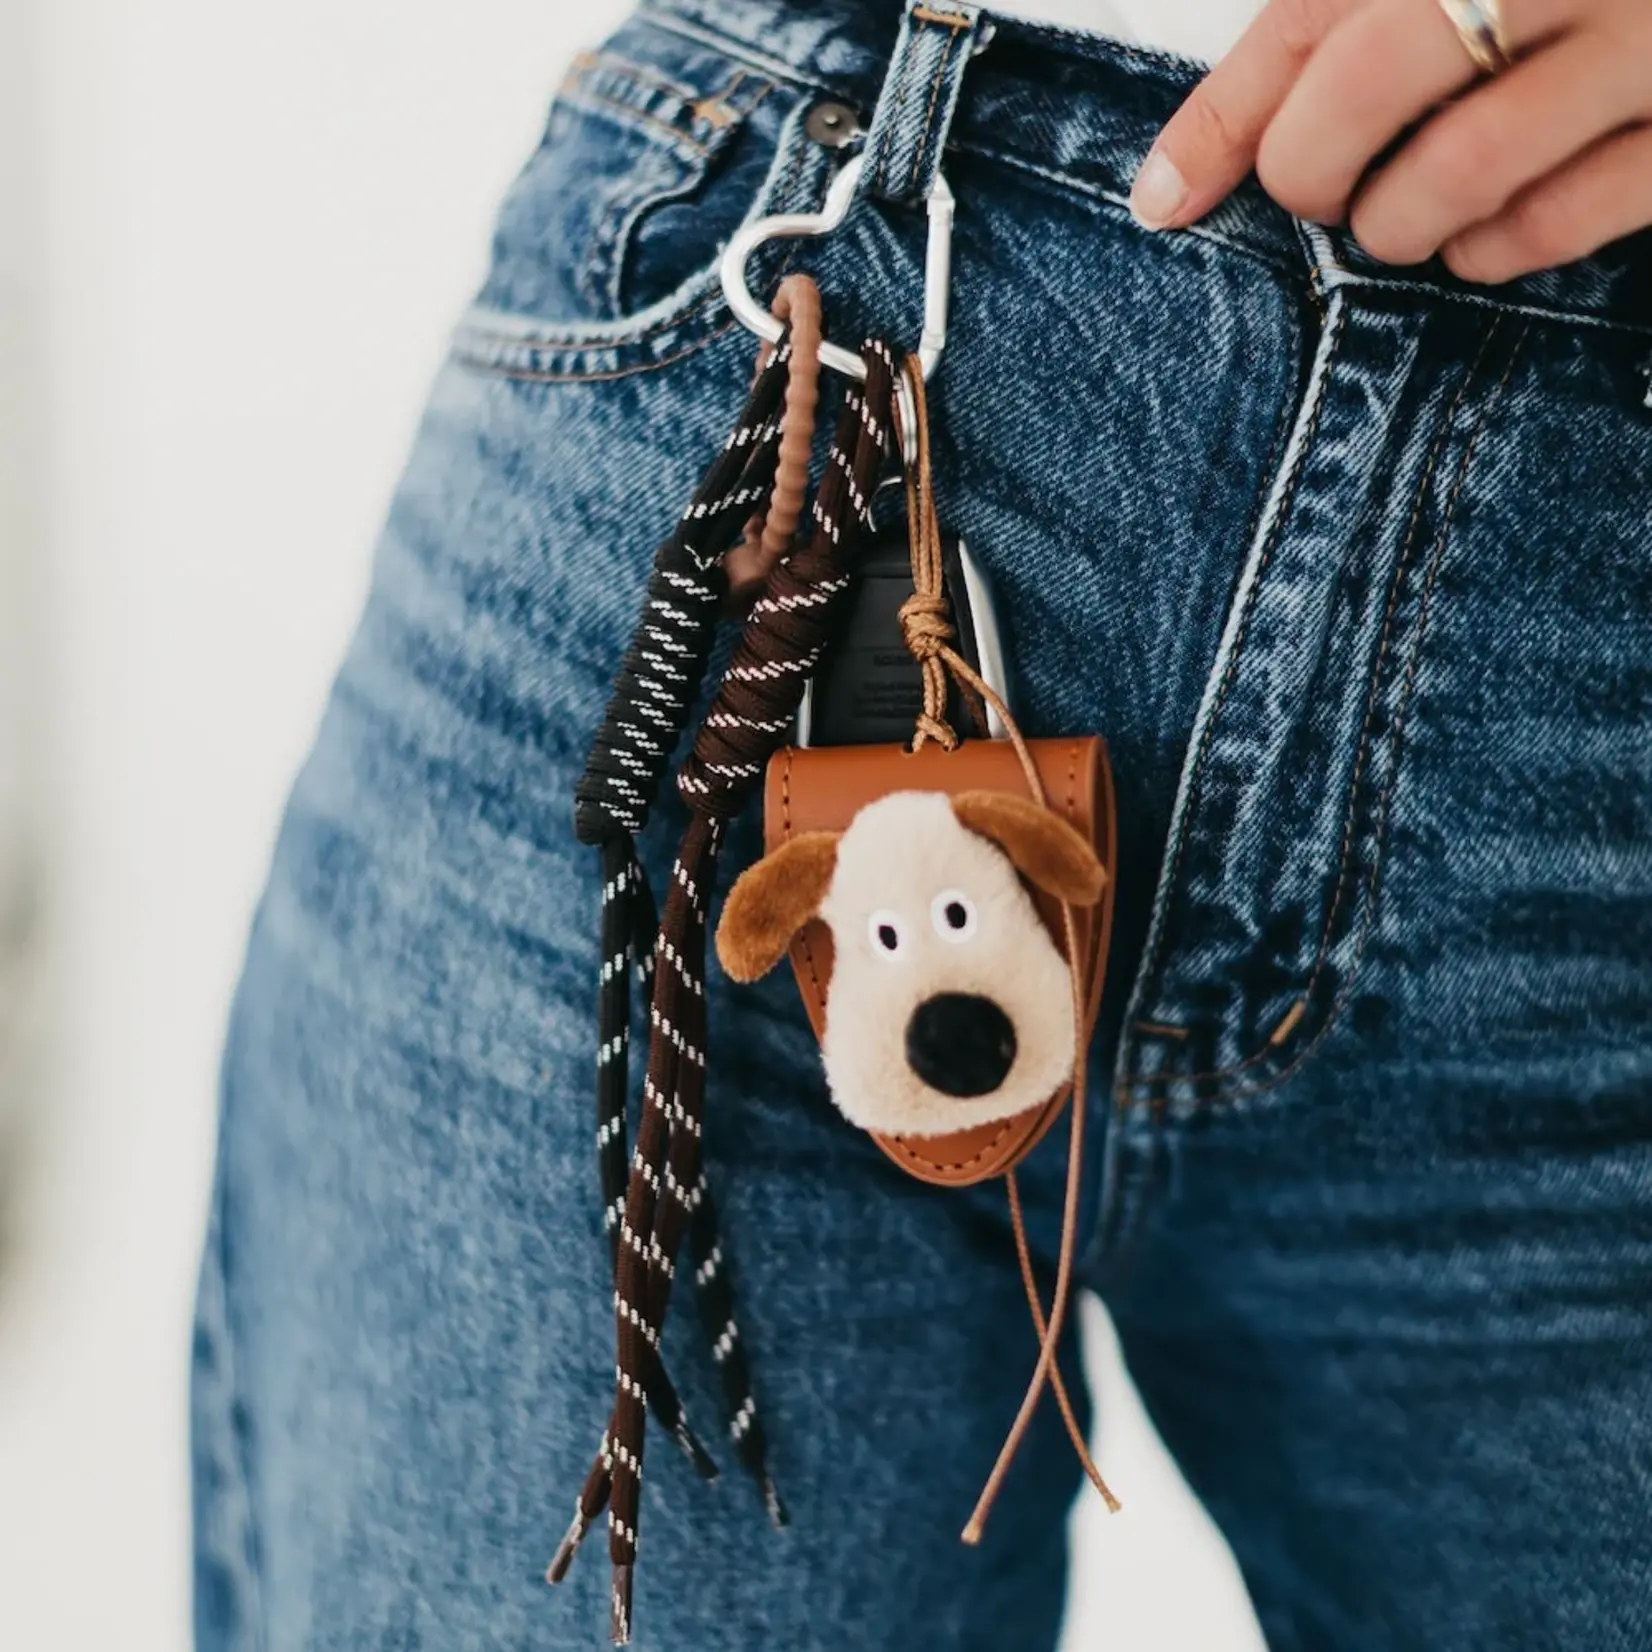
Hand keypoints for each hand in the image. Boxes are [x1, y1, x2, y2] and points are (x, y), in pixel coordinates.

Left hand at [1129, 0, 1651, 282]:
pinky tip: (1480, 235)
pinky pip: (1550, 226)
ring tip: (1405, 213)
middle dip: (1313, 173)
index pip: (1309, 12)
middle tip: (1324, 195)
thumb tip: (1163, 197)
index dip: (1222, 120)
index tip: (1164, 201)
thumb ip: (1309, 49)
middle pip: (1368, 80)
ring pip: (1456, 171)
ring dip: (1397, 226)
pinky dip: (1486, 254)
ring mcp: (1642, 42)